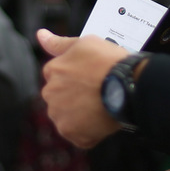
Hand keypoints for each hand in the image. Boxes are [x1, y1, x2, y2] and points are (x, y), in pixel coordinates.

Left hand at [38, 30, 127, 147]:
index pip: (57, 77)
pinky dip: (89, 132)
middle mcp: (50, 94)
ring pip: (67, 117)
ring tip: (101, 106)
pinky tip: (102, 120)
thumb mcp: (84, 43)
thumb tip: (40, 35)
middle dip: (75, 97)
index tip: (90, 78)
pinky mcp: (73, 134)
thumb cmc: (108, 61)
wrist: (128, 85)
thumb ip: (59, 43)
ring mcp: (60, 116)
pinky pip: (79, 135)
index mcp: (52, 71)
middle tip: (97, 92)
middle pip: (60, 98)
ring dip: (80, 115)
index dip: (76, 78)